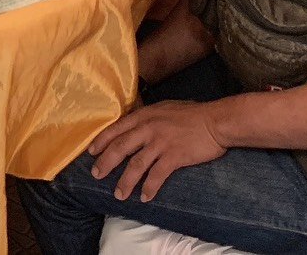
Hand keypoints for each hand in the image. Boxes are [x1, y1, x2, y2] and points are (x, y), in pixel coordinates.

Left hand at [89, 101, 226, 202]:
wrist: (215, 121)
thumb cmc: (192, 114)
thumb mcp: (163, 108)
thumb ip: (148, 117)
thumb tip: (136, 125)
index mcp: (144, 116)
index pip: (116, 129)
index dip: (101, 141)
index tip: (91, 152)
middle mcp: (148, 128)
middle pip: (120, 147)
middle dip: (106, 163)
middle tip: (96, 175)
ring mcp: (160, 143)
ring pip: (135, 165)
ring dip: (125, 182)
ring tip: (119, 194)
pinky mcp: (174, 156)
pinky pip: (157, 175)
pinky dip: (149, 188)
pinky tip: (145, 197)